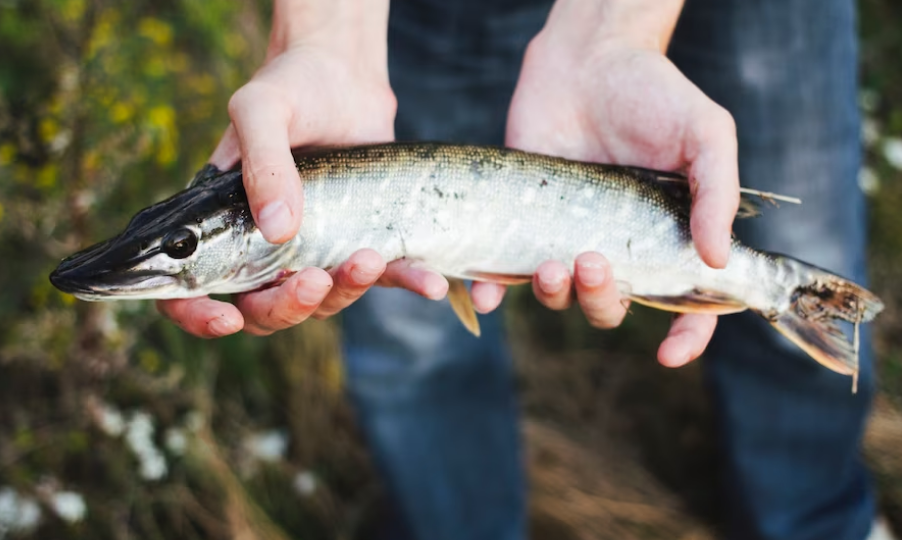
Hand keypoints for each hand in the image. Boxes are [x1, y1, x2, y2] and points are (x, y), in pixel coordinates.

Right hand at [158, 1, 448, 336]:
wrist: (346, 73)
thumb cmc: (291, 85)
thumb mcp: (262, 111)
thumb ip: (262, 165)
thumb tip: (279, 231)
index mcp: (221, 225)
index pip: (193, 289)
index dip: (200, 315)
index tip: (226, 317)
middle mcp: (265, 247)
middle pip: (264, 309)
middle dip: (286, 306)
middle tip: (314, 279)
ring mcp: (316, 249)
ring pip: (322, 302)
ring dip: (344, 292)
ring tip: (368, 258)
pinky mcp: (363, 240)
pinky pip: (383, 275)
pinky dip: (407, 282)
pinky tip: (431, 283)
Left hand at [481, 1, 739, 366]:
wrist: (586, 58)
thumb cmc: (653, 92)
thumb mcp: (705, 133)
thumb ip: (716, 192)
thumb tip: (717, 259)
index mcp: (666, 237)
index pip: (684, 302)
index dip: (685, 334)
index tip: (670, 353)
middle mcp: (618, 246)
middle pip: (613, 307)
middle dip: (602, 299)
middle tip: (592, 260)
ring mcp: (568, 236)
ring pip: (561, 296)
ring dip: (555, 295)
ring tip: (549, 262)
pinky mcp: (524, 222)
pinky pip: (506, 272)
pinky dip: (493, 291)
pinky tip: (486, 295)